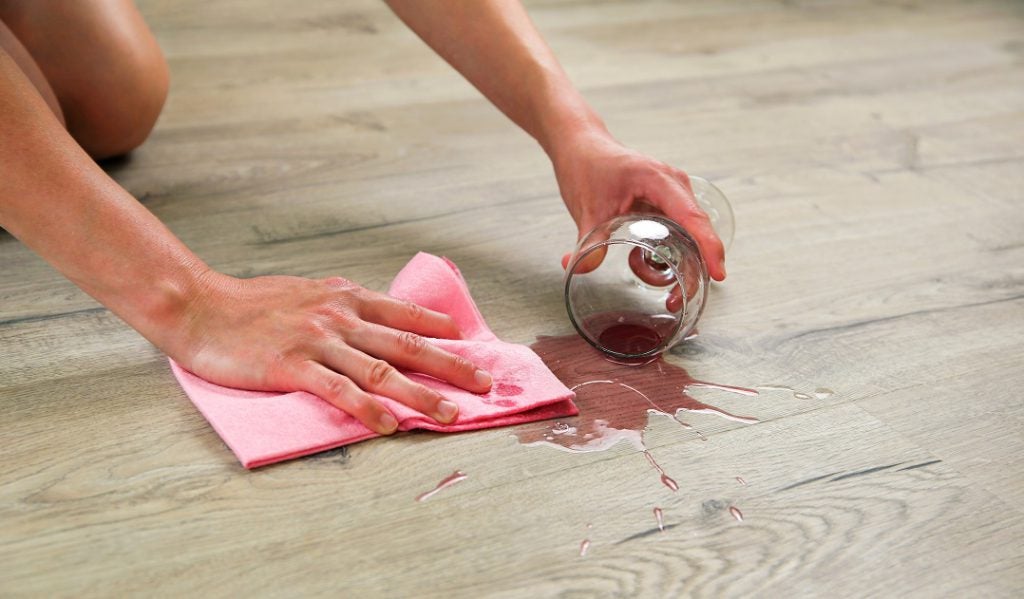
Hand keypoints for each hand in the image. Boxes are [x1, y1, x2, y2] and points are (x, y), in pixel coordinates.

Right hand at [161, 272, 492, 434]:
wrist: (201, 306)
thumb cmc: (254, 304)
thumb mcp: (309, 292)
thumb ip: (345, 306)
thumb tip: (378, 321)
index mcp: (346, 297)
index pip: (407, 315)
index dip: (443, 331)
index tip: (473, 345)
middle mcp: (341, 317)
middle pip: (408, 345)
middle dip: (452, 365)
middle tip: (485, 384)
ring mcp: (318, 341)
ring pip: (382, 371)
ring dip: (421, 395)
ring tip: (450, 416)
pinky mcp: (293, 366)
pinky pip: (339, 390)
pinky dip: (368, 408)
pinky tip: (389, 425)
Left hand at [551, 128, 726, 280]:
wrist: (581, 147)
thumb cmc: (587, 167)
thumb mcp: (586, 209)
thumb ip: (586, 243)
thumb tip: (575, 269)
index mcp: (658, 180)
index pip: (691, 216)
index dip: (707, 246)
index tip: (717, 273)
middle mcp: (674, 185)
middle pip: (695, 231)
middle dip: (692, 268)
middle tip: (674, 299)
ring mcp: (673, 194)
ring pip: (689, 235)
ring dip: (681, 264)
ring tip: (664, 292)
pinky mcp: (667, 203)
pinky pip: (679, 232)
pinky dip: (669, 253)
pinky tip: (645, 266)